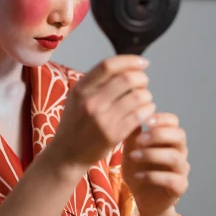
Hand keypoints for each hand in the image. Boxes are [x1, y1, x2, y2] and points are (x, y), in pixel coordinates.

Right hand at [49, 56, 155, 170]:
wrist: (67, 154)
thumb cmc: (76, 123)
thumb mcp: (78, 98)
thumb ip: (97, 82)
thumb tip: (127, 65)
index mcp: (81, 89)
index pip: (108, 65)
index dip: (129, 61)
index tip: (143, 63)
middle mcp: (90, 102)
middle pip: (127, 79)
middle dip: (142, 78)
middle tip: (144, 83)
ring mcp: (102, 119)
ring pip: (137, 97)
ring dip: (147, 95)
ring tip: (146, 98)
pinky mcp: (113, 135)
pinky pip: (139, 116)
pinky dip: (148, 110)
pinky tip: (147, 110)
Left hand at [122, 113, 189, 215]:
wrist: (143, 199)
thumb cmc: (138, 170)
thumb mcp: (130, 151)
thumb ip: (132, 135)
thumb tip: (132, 114)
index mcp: (169, 139)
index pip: (173, 121)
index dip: (161, 118)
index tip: (145, 121)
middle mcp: (180, 151)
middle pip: (179, 135)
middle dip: (158, 135)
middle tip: (139, 140)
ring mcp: (182, 169)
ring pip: (175, 157)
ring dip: (152, 154)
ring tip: (133, 156)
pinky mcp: (180, 186)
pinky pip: (172, 179)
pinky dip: (153, 176)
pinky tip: (138, 176)